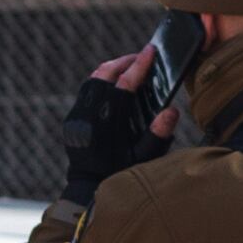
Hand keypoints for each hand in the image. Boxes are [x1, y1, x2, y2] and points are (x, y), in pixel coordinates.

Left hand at [58, 51, 178, 205]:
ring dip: (110, 70)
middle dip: (123, 62)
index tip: (151, 50)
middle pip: (103, 76)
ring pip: (91, 82)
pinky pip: (84, 93)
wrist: (87, 192)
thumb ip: (158, 136)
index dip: (139, 66)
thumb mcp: (144, 160)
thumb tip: (171, 110)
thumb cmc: (120, 175)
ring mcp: (76, 118)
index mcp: (106, 125)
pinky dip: (99, 83)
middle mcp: (87, 118)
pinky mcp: (71, 121)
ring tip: (129, 66)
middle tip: (141, 56)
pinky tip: (113, 84)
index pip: (123, 86)